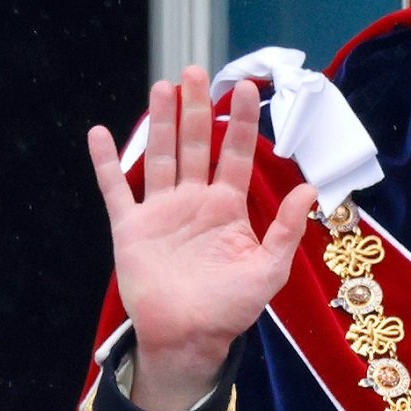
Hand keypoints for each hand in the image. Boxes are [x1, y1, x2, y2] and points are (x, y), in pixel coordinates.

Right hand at [88, 65, 317, 410]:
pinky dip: (106, 162)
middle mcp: (194, 201)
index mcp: (228, 207)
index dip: (240, 122)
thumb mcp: (269, 270)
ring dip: (161, 123)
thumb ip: (287, 230)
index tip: (244, 87)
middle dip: (196, 108)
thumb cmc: (231, 308)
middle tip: (194, 71)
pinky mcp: (131, 228)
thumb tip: (310, 190)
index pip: (236, 154)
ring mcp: (161, 211)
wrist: (189, 339)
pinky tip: (100, 133)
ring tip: (162, 86)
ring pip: (162, 156)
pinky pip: (116, 190)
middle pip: (196, 145)